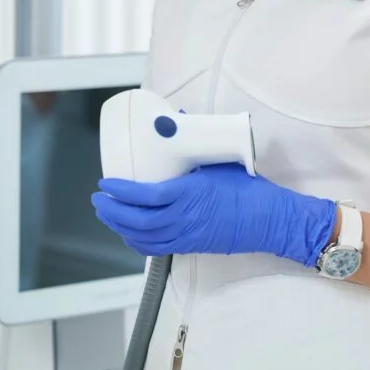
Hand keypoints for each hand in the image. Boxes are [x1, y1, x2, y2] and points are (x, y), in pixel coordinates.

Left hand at [91, 163, 336, 267]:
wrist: (270, 219)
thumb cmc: (249, 189)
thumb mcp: (221, 162)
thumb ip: (195, 145)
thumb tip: (176, 120)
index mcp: (191, 193)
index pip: (147, 196)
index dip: (122, 191)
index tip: (107, 182)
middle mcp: (185, 217)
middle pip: (138, 220)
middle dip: (113, 211)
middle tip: (99, 198)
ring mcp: (187, 235)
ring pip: (144, 236)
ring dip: (120, 226)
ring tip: (107, 213)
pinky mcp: (192, 245)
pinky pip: (157, 249)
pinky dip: (137, 242)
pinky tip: (129, 233)